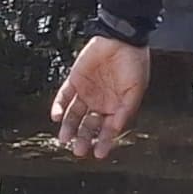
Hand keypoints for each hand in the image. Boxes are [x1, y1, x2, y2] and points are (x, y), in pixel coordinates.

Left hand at [51, 35, 151, 160]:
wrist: (121, 39)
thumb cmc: (134, 63)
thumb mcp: (135, 89)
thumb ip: (125, 110)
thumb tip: (115, 128)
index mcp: (116, 106)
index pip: (108, 129)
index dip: (104, 142)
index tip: (98, 154)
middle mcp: (100, 102)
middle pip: (89, 125)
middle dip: (84, 138)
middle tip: (78, 150)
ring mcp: (86, 92)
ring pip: (74, 114)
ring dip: (69, 127)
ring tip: (64, 139)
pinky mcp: (75, 81)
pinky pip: (64, 96)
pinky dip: (59, 106)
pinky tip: (56, 116)